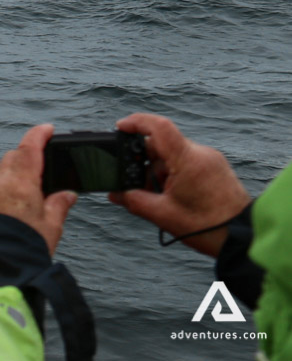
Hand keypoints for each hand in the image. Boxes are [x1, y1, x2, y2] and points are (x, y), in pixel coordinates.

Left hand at [0, 124, 76, 255]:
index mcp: (21, 184)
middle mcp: (2, 184)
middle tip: (45, 158)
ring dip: (19, 170)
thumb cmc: (26, 245)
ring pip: (5, 172)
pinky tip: (23, 199)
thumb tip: (67, 194)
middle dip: (28, 153)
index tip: (48, 129)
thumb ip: (59, 205)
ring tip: (37, 182)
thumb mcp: (52, 226)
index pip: (28, 149)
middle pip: (13, 157)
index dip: (38, 135)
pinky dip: (11, 185)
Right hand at [108, 113, 249, 255]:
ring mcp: (210, 160)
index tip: (120, 128)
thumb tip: (115, 194)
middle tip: (138, 184)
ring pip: (173, 154)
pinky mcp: (215, 167)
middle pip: (162, 144)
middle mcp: (201, 153)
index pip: (159, 127)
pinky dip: (172, 173)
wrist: (244, 238)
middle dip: (144, 161)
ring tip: (158, 196)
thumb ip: (133, 200)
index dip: (136, 122)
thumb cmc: (208, 227)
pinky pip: (186, 161)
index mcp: (188, 160)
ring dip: (159, 170)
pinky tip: (170, 195)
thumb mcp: (163, 215)